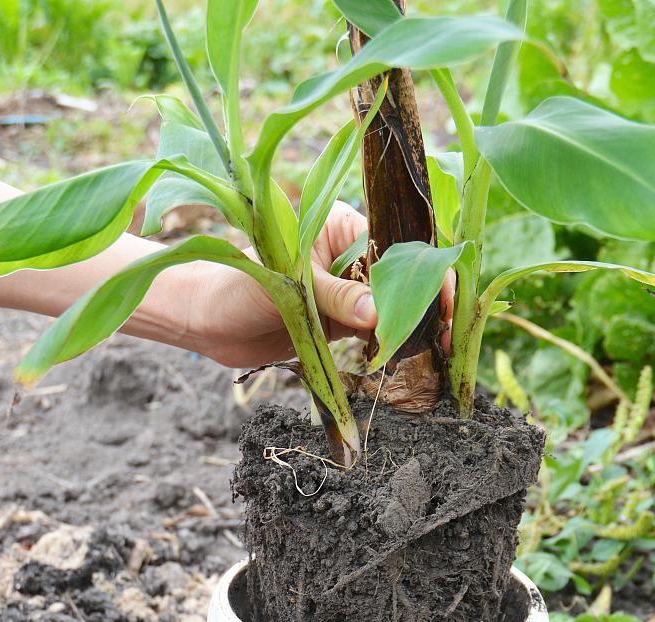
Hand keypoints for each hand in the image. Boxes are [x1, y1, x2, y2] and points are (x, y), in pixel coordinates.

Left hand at [185, 201, 454, 367]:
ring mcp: (347, 290)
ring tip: (433, 356)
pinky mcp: (339, 322)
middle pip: (403, 279)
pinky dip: (389, 346)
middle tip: (446, 341)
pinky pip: (374, 332)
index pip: (399, 247)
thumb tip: (378, 315)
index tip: (445, 307)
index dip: (427, 275)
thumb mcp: (292, 287)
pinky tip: (403, 361)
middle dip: (427, 307)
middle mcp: (350, 256)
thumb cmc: (240, 286)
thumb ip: (336, 299)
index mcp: (343, 228)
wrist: (208, 323)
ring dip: (411, 330)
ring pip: (392, 308)